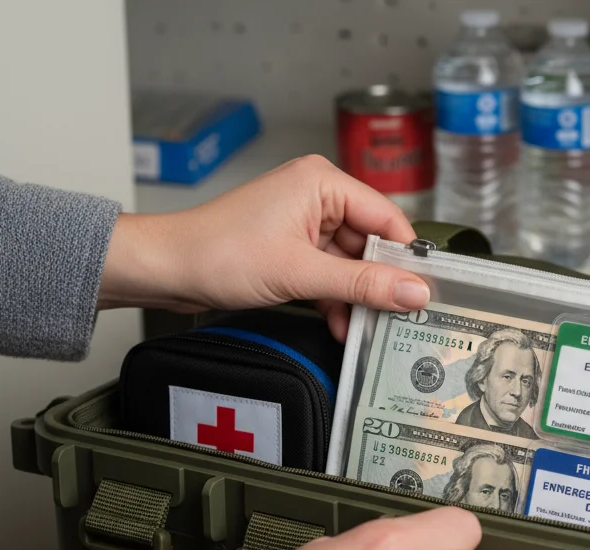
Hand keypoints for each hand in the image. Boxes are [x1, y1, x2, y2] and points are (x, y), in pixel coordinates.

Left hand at [99, 154, 429, 340]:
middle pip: (371, 242)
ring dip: (356, 296)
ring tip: (364, 328)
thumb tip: (414, 291)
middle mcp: (316, 195)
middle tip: (396, 317)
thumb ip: (363, 284)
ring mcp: (303, 221)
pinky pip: (329, 271)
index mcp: (322, 182)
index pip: (387, 218)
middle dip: (379, 283)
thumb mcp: (302, 274)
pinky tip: (340, 325)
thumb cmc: (217, 254)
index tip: (424, 293)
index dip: (406, 257)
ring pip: (351, 262)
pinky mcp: (291, 245)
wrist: (165, 269)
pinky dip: (335, 298)